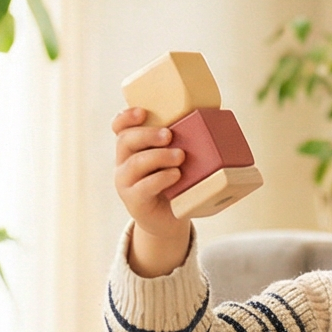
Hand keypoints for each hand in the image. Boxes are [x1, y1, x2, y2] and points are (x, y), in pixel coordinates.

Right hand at [111, 106, 193, 277]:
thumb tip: (212, 118)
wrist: (167, 219)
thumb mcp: (174, 160)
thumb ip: (180, 142)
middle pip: (126, 141)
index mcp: (132, 148)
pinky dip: (161, 178)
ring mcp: (126, 183)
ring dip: (159, 156)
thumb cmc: (174, 183)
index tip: (142, 112)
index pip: (119, 127)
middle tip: (169, 135)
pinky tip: (175, 175)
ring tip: (180, 156)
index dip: (126, 117)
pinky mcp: (135, 201)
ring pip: (135, 163)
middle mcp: (124, 163)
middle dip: (148, 135)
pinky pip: (143, 187)